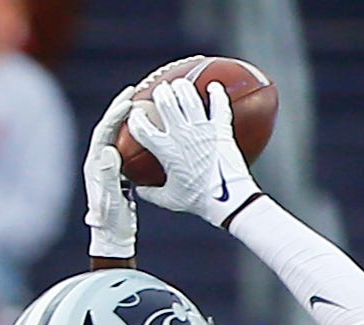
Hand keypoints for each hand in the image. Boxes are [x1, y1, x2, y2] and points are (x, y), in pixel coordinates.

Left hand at [83, 96, 139, 260]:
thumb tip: (109, 150)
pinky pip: (126, 147)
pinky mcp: (118, 173)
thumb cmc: (111, 221)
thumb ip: (109, 176)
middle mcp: (99, 162)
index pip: (103, 133)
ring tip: (140, 102)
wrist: (112, 236)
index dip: (115, 115)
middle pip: (108, 129)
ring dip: (126, 119)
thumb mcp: (111, 199)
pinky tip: (148, 129)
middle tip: (132, 91)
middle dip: (119, 109)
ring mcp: (108, 167)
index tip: (128, 100)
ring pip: (117, 136)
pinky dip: (135, 135)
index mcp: (94, 165)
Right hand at [128, 77, 258, 227]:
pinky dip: (217, 94)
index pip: (142, 127)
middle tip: (161, 91)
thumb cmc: (199, 200)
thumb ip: (152, 193)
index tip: (136, 114)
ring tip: (180, 84)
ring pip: (189, 98)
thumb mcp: (171, 199)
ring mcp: (202, 129)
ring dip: (183, 88)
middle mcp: (182, 135)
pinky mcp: (221, 129)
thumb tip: (141, 190)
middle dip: (161, 93)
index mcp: (166, 150)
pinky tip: (214, 86)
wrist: (228, 199)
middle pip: (166, 103)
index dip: (136, 118)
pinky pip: (219, 106)